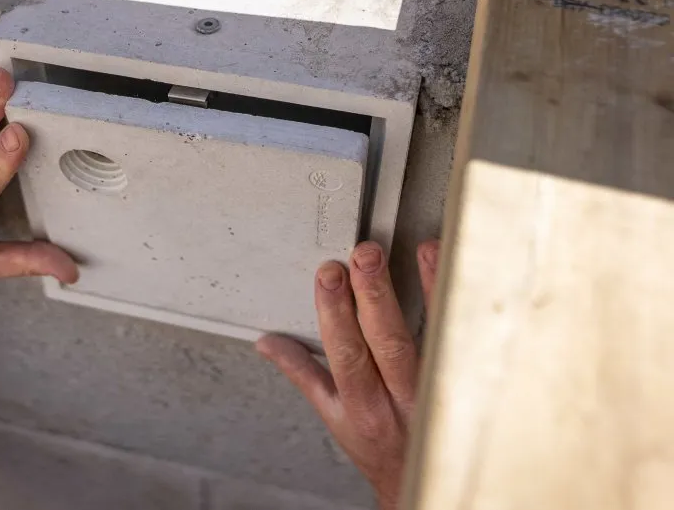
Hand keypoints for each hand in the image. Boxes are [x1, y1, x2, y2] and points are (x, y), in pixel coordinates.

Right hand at [257, 240, 438, 509]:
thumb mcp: (332, 414)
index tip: (328, 276)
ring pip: (428, 338)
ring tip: (413, 254)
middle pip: (387, 342)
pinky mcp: (464, 378)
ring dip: (419, 291)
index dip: (335, 314)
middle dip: (372, 295)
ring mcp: (436, 388)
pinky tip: (443, 269)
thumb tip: (268, 343)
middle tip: (363, 255)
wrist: (422, 477)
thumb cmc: (377, 445)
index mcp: (362, 405)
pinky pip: (462, 338)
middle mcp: (400, 398)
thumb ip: (302, 373)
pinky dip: (453, 301)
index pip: (346, 354)